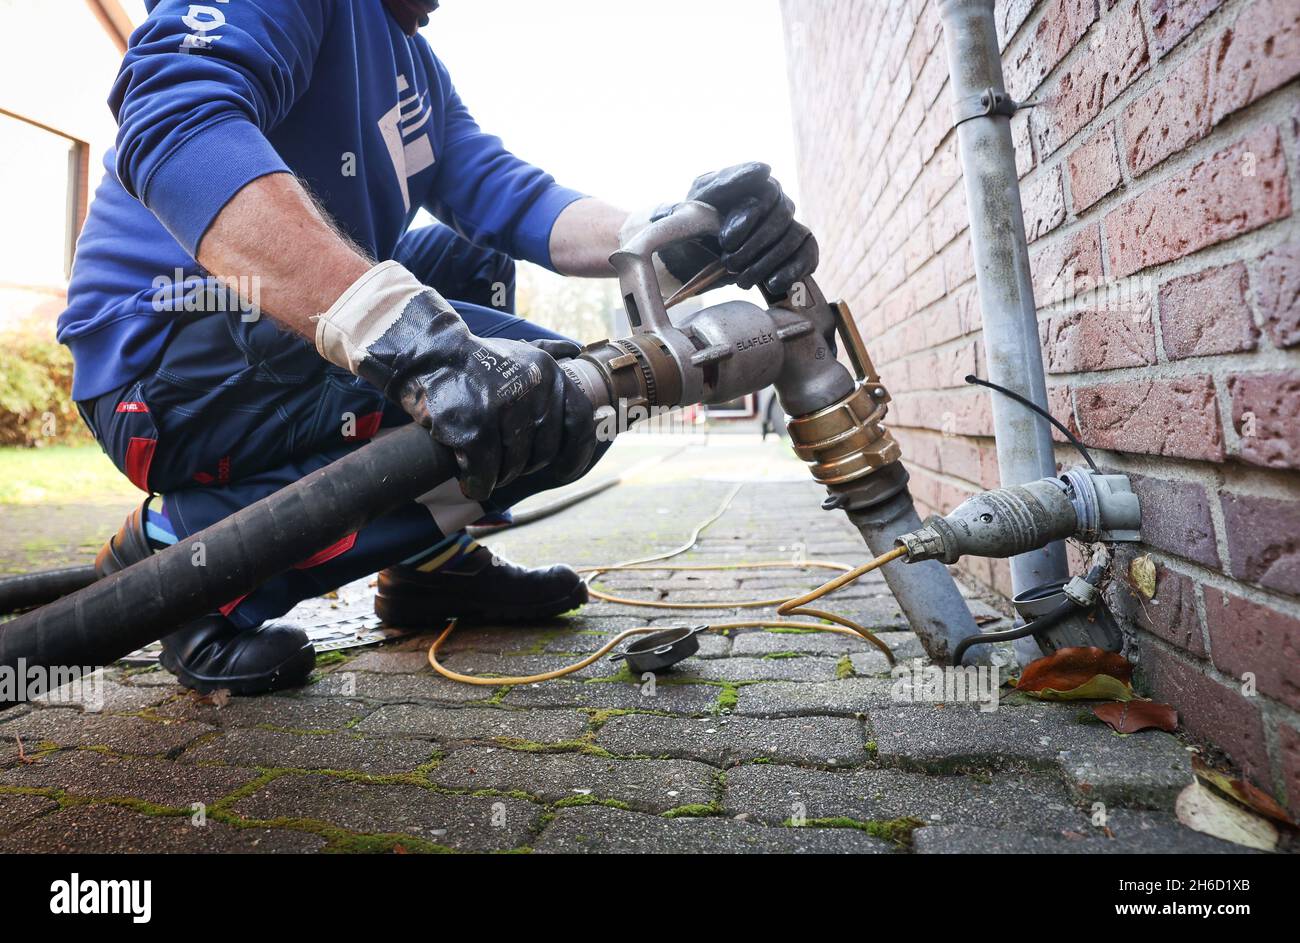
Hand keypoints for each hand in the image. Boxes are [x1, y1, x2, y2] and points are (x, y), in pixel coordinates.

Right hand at [315, 262, 596, 500]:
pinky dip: (478, 483)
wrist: (426, 358)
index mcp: (549, 372)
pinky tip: (470, 483)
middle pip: (544, 450)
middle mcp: (532, 389)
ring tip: (485, 470)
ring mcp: (504, 409)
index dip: (576, 453)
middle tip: (507, 466)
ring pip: (516, 464)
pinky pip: (486, 472)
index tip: (566, 470)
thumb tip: (576, 350)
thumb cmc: (474, 363)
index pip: (580, 422)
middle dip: (526, 466)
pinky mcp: (475, 428)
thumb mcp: (520, 352)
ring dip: (500, 476)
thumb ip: (550, 358)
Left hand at [655, 162, 817, 295]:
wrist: (697, 255)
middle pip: (780, 219)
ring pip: (791, 239)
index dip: (747, 220)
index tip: (727, 242)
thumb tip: (764, 171)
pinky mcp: (800, 250)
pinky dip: (792, 272)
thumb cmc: (698, 222)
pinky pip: (807, 256)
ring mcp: (791, 226)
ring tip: (742, 280)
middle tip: (730, 264)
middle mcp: (778, 202)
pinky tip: (772, 284)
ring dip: (766, 263)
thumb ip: (728, 181)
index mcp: (757, 184)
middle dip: (754, 245)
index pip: (766, 194)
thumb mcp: (699, 200)